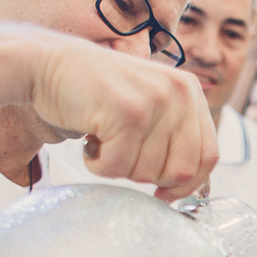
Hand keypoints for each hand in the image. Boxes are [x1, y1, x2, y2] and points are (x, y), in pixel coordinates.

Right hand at [30, 35, 217, 199]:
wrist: (47, 64)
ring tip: (104, 138)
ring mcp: (153, 101)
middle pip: (180, 172)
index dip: (187, 184)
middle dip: (148, 176)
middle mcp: (179, 93)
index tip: (164, 192)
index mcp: (190, 91)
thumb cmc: (98, 94)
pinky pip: (116, 168)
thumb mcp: (150, 106)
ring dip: (118, 167)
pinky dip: (96, 164)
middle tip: (123, 153)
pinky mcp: (126, 112)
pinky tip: (90, 139)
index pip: (209, 156)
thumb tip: (188, 185)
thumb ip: (175, 135)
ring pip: (146, 173)